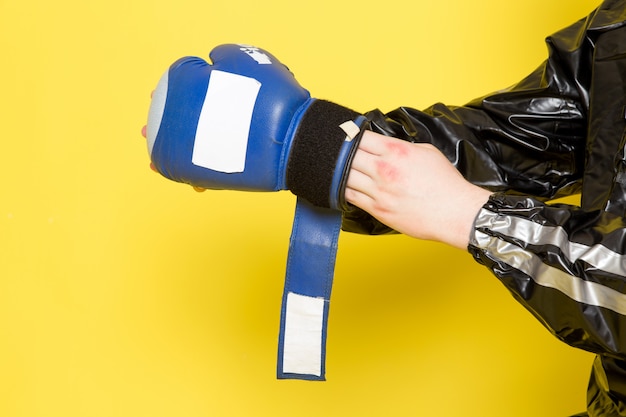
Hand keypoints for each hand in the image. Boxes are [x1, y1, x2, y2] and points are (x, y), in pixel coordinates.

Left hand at [345, 131, 490, 248]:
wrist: (455, 212)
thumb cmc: (446, 184)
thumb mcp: (427, 152)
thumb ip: (403, 147)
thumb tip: (388, 147)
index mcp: (396, 151)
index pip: (361, 138)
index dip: (351, 135)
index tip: (347, 136)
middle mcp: (384, 170)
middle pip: (349, 156)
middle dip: (342, 153)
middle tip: (338, 152)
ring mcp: (379, 191)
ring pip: (345, 177)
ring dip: (339, 172)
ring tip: (337, 169)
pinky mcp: (377, 209)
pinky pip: (350, 197)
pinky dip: (342, 190)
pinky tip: (342, 186)